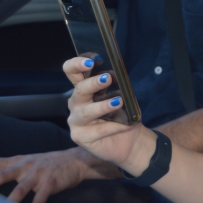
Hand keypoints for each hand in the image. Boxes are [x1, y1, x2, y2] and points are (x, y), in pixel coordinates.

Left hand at [0, 148, 111, 202]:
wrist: (76, 160)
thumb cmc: (50, 164)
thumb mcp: (30, 162)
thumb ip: (13, 170)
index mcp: (17, 161)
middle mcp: (25, 165)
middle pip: (1, 175)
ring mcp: (37, 174)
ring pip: (19, 189)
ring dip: (9, 201)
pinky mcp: (50, 182)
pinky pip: (40, 198)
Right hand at [63, 57, 153, 174]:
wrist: (130, 140)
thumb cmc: (123, 114)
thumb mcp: (122, 97)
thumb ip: (117, 87)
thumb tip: (119, 76)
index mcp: (84, 89)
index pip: (72, 72)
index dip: (76, 64)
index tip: (90, 61)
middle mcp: (76, 103)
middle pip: (79, 90)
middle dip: (93, 83)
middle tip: (107, 78)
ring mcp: (75, 121)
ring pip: (86, 112)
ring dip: (103, 106)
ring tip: (118, 102)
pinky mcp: (80, 137)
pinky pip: (97, 130)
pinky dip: (113, 126)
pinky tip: (125, 124)